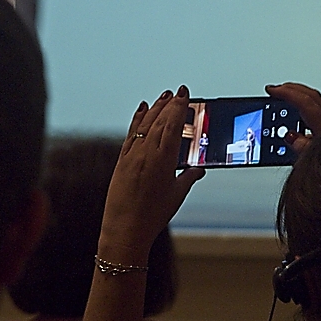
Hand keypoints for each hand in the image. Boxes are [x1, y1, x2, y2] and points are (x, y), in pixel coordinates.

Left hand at [98, 87, 204, 263]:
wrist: (125, 228)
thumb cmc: (151, 215)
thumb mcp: (176, 195)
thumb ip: (188, 177)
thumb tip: (198, 169)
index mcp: (162, 160)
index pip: (172, 125)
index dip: (178, 107)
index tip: (183, 94)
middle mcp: (145, 153)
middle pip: (158, 121)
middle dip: (168, 104)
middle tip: (177, 92)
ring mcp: (132, 155)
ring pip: (144, 125)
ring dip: (154, 109)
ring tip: (163, 96)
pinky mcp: (121, 160)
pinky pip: (131, 134)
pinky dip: (137, 119)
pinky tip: (142, 109)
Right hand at [265, 82, 320, 153]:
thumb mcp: (314, 163)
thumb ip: (301, 148)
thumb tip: (292, 136)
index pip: (305, 103)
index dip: (287, 93)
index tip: (272, 90)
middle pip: (313, 97)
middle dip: (293, 89)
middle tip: (278, 89)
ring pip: (317, 103)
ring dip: (301, 97)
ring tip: (287, 98)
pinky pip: (320, 115)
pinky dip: (307, 109)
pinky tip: (301, 120)